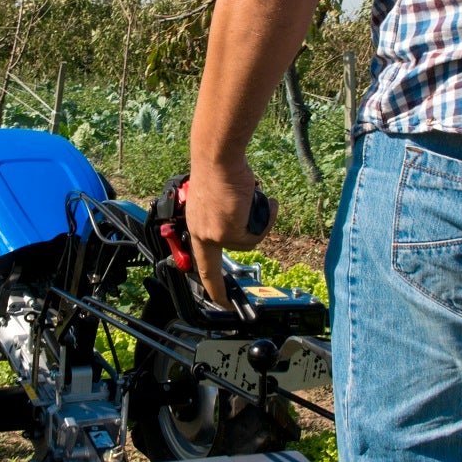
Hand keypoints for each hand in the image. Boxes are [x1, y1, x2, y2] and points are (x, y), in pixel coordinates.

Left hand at [186, 153, 268, 305]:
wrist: (217, 159)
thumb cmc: (218, 171)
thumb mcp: (214, 200)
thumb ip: (222, 218)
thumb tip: (240, 225)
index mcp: (196, 227)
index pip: (203, 264)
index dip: (214, 286)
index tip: (222, 303)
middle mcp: (202, 234)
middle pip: (238, 246)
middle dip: (254, 229)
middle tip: (261, 211)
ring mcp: (214, 235)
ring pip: (250, 240)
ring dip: (258, 220)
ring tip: (253, 197)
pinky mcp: (228, 232)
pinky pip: (256, 233)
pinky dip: (264, 215)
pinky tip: (261, 198)